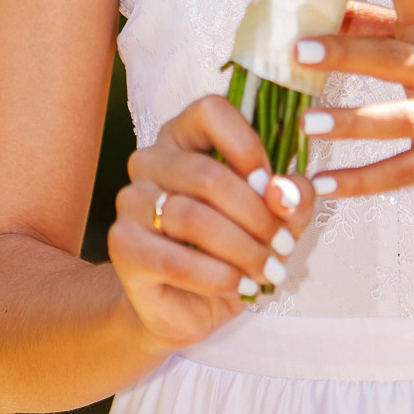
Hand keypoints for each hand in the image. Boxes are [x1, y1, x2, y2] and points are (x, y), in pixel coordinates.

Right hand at [108, 97, 317, 351]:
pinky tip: (241, 286)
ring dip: (242, 250)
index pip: (210, 111)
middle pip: (208, 175)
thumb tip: (287, 190)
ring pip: (192, 219)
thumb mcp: (275, 218)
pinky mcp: (122, 246)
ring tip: (268, 270)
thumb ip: (291, 198)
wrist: (187, 303)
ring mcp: (131, 202)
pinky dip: (218, 277)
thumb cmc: (232, 247)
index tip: (271, 185)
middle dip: (256, 216)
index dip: (247, 146)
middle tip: (283, 244)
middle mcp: (150, 160)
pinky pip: (175, 261)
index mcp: (185, 136)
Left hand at [297, 0, 413, 198]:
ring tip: (307, 123)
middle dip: (345, 52)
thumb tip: (330, 6)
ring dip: (350, 121)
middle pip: (391, 58)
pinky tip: (323, 184)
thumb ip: (385, 30)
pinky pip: (400, 173)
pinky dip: (361, 181)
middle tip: (298, 48)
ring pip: (396, 120)